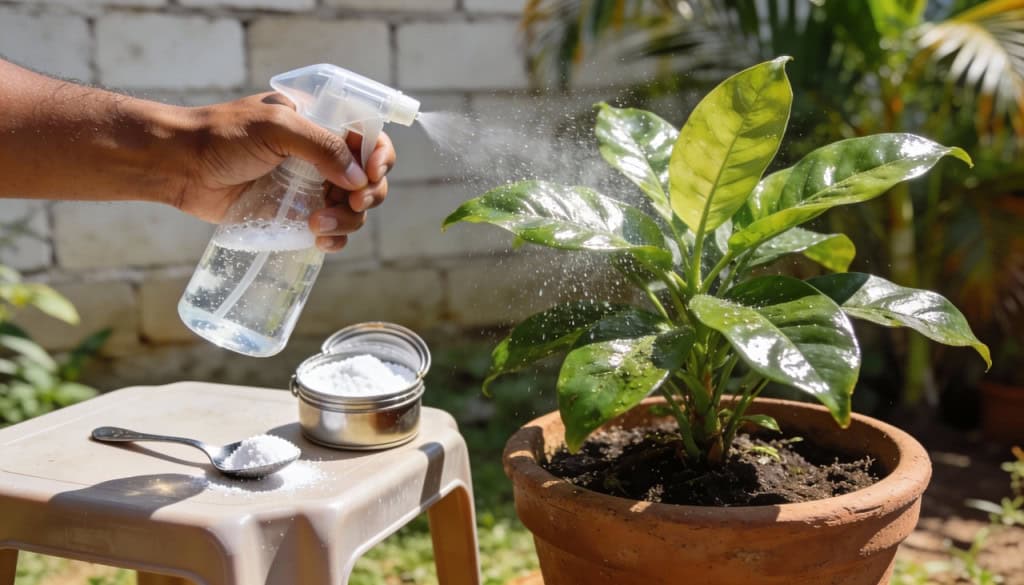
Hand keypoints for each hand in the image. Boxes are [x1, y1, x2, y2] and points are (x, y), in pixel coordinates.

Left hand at [171, 93, 395, 251]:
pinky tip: (320, 241)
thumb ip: (320, 146)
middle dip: (368, 195)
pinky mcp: (294, 216)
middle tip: (352, 204)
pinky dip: (335, 239)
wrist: (179, 167)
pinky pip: (330, 231)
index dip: (380, 156)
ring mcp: (309, 189)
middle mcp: (321, 157)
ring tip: (318, 226)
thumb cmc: (222, 136)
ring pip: (353, 210)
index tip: (372, 174)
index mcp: (321, 125)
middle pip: (368, 179)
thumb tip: (358, 178)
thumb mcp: (276, 128)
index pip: (369, 138)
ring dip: (348, 221)